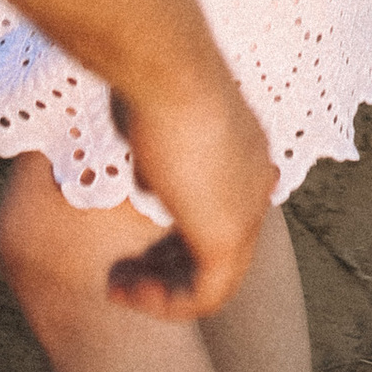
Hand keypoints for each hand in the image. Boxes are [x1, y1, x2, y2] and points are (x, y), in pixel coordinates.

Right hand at [104, 67, 275, 317]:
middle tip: (120, 273)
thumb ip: (158, 154)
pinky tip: (126, 291)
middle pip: (215, 245)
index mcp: (243, 152)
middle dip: (164, 267)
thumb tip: (149, 180)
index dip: (172, 233)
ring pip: (214, 276)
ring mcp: (248, 210)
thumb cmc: (151, 76)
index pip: (215, 208)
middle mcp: (254, 182)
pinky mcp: (228, 235)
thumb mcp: (155, 119)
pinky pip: (206, 294)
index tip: (130, 238)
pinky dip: (165, 302)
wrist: (166, 69)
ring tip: (116, 287)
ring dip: (160, 291)